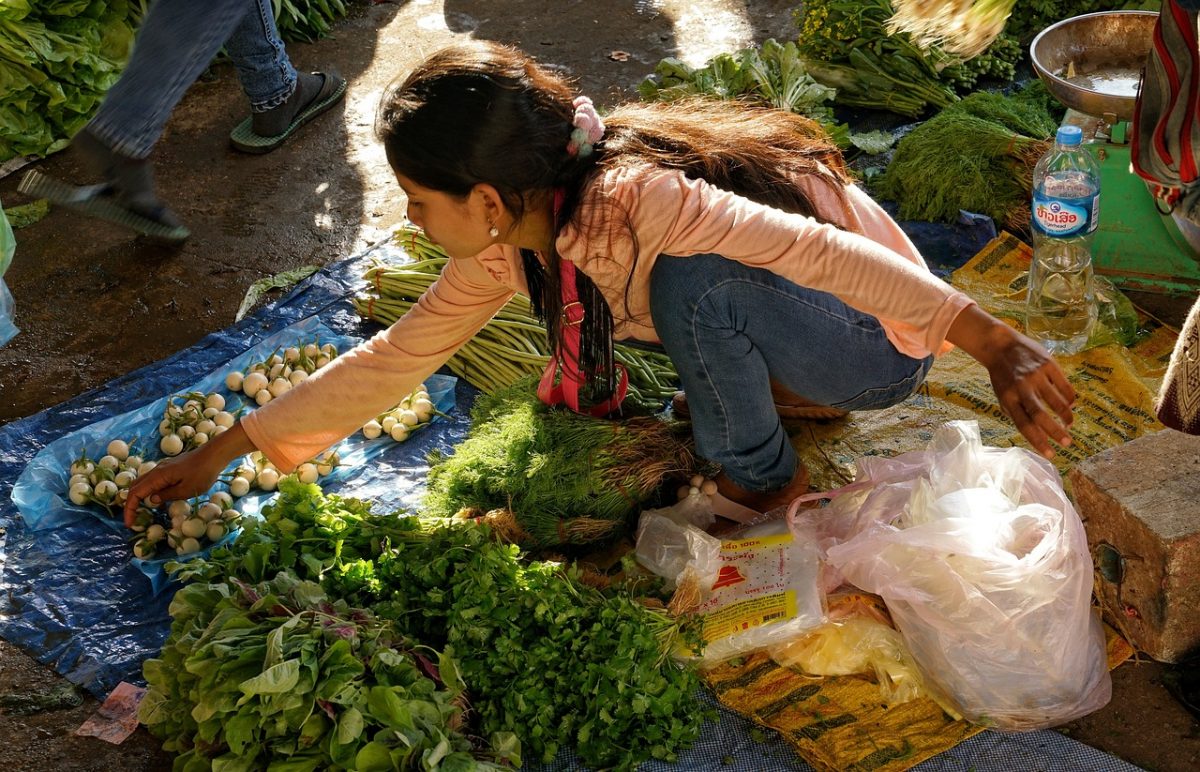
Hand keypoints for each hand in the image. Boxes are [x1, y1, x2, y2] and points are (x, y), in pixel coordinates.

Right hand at [123, 423, 254, 525]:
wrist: (214, 454)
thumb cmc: (203, 473)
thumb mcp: (187, 490)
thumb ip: (167, 496)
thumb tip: (151, 500)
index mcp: (158, 476)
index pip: (135, 493)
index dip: (129, 509)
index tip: (129, 524)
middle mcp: (156, 470)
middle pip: (135, 487)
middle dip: (131, 504)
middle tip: (134, 520)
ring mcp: (162, 468)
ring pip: (143, 483)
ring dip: (140, 497)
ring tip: (143, 513)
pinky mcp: (169, 468)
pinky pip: (153, 481)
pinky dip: (149, 491)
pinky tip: (158, 501)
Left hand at [982, 331, 1074, 457]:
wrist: (1000, 345)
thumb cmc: (1003, 377)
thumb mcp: (1002, 395)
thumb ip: (1016, 412)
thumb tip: (1038, 433)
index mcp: (1008, 398)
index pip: (1024, 425)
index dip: (1038, 441)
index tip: (1051, 455)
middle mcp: (1022, 388)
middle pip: (1041, 415)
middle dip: (1056, 432)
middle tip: (1067, 444)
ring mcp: (1036, 375)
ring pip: (1056, 402)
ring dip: (1066, 417)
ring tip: (1069, 425)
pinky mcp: (1048, 364)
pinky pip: (1064, 386)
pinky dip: (1069, 399)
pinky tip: (1070, 406)